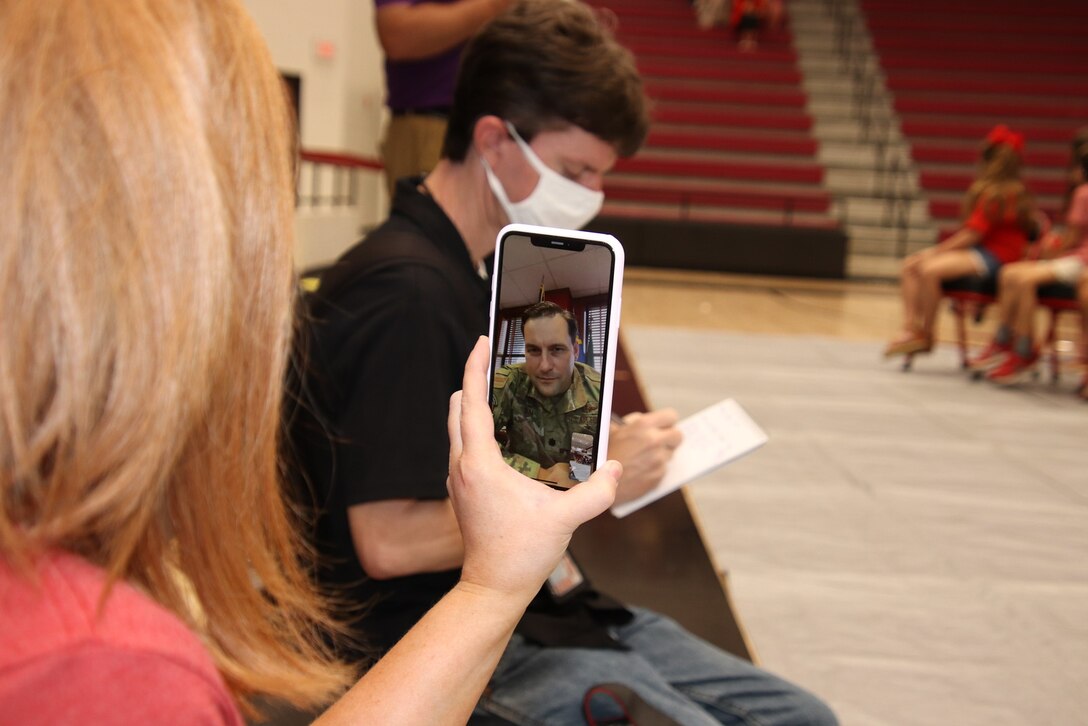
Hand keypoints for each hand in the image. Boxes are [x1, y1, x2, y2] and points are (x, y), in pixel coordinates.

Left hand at [447, 338, 619, 600]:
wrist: (493, 588)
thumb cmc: (521, 554)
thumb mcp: (566, 520)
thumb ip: (597, 492)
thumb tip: (616, 468)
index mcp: (479, 464)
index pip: (471, 402)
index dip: (475, 368)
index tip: (482, 341)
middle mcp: (461, 465)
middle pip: (457, 408)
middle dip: (474, 380)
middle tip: (497, 360)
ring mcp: (458, 479)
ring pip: (457, 427)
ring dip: (475, 404)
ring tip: (503, 391)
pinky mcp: (463, 490)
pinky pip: (464, 446)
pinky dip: (477, 428)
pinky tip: (504, 432)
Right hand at [608, 409, 682, 504]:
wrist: (595, 482)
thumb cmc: (602, 453)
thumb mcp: (613, 430)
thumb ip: (632, 423)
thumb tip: (645, 420)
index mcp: (643, 426)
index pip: (671, 416)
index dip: (667, 422)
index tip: (663, 426)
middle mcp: (653, 442)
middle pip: (678, 436)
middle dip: (670, 439)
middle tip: (658, 442)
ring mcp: (658, 461)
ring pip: (670, 454)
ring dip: (661, 455)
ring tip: (641, 459)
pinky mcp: (657, 478)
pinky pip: (663, 470)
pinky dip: (654, 470)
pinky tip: (639, 470)